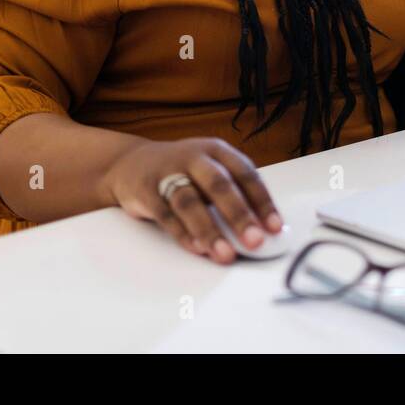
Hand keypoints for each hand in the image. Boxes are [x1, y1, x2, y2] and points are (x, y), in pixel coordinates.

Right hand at [102, 137, 283, 264]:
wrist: (130, 163)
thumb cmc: (182, 172)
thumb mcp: (209, 172)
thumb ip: (233, 195)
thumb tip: (263, 231)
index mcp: (217, 151)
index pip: (245, 173)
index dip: (262, 201)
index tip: (275, 228)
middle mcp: (194, 157)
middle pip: (219, 184)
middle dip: (239, 214)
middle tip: (254, 241)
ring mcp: (167, 172)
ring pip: (189, 200)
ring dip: (209, 229)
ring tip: (224, 254)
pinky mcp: (145, 190)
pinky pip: (165, 213)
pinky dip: (182, 233)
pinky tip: (197, 248)